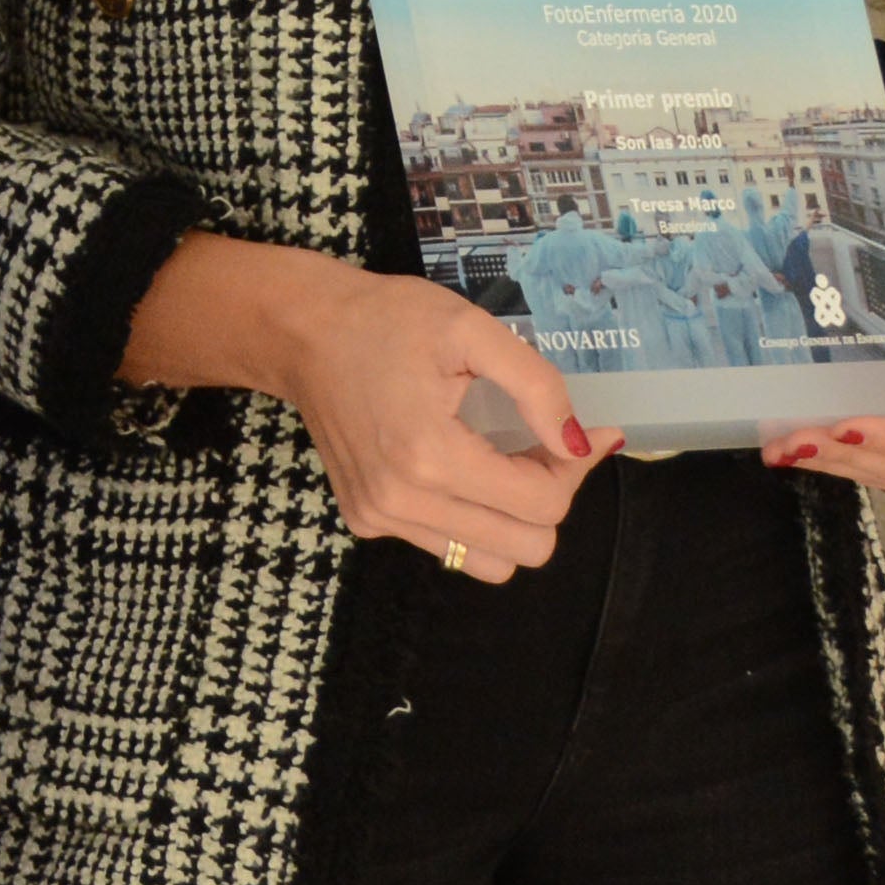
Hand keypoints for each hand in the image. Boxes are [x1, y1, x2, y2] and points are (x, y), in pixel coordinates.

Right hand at [142, 234, 602, 579]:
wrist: (303, 333)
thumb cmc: (387, 320)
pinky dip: (470, 519)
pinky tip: (458, 468)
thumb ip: (536, 386)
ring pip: (490, 563)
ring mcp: (380, 519)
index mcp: (431, 456)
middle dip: (549, 496)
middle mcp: (402, 502)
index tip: (579, 433)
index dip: (575, 468)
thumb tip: (581, 444)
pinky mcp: (366, 521)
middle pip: (527, 548)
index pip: (542, 505)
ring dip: (512, 519)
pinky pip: (448, 547)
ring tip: (500, 463)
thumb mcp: (471, 330)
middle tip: (538, 446)